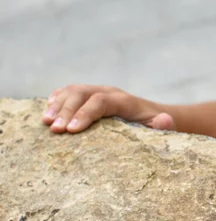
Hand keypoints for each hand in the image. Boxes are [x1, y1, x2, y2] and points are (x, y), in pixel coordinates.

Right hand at [42, 85, 175, 133]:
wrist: (153, 116)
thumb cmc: (155, 127)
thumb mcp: (162, 128)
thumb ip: (163, 125)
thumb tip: (165, 120)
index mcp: (126, 101)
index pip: (102, 101)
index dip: (86, 113)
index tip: (72, 130)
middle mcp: (110, 92)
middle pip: (84, 94)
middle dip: (67, 110)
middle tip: (54, 129)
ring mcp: (98, 92)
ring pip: (74, 91)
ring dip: (58, 104)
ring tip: (45, 121)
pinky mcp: (89, 96)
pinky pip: (70, 93)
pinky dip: (58, 99)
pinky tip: (47, 111)